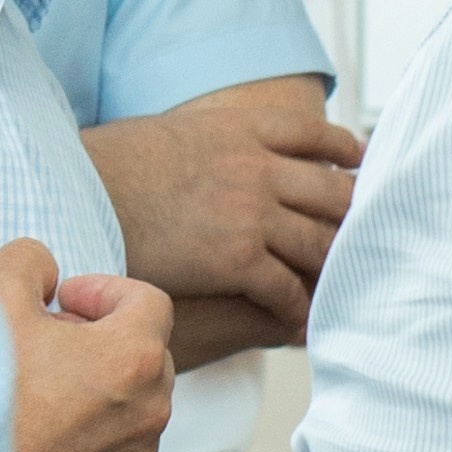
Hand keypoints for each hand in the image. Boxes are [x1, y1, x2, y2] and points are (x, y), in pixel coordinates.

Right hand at [0, 240, 179, 451]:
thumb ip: (30, 261)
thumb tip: (46, 271)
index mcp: (134, 359)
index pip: (150, 303)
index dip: (105, 291)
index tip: (63, 301)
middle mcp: (148, 415)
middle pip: (147, 358)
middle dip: (104, 342)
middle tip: (48, 342)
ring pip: (132, 412)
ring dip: (98, 394)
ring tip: (39, 391)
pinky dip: (88, 443)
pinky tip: (38, 438)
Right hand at [81, 79, 364, 332]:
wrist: (79, 189)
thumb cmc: (109, 165)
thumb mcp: (174, 130)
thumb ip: (211, 140)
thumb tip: (210, 151)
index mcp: (245, 128)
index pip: (318, 137)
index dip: (347, 156)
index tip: (363, 171)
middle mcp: (260, 166)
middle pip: (334, 192)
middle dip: (355, 219)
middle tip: (372, 243)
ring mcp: (253, 210)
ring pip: (320, 243)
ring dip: (334, 269)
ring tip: (347, 290)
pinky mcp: (238, 257)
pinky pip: (287, 287)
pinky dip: (299, 308)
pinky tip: (302, 323)